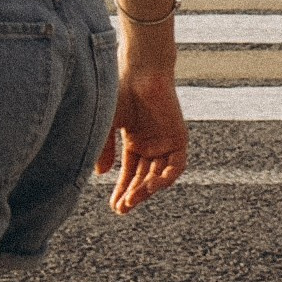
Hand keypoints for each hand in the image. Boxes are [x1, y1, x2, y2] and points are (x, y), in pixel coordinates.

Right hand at [97, 64, 187, 213]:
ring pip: (159, 175)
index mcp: (134, 140)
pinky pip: (176, 165)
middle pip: (143, 177)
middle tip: (122, 209)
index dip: (122, 190)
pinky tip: (151, 186)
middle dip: (133, 194)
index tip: (114, 206)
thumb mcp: (107, 125)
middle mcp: (151, 144)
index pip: (129, 173)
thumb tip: (102, 175)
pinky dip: (166, 178)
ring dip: (147, 189)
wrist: (141, 72)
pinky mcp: (179, 138)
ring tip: (133, 199)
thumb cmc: (120, 93)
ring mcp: (166, 142)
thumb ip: (105, 149)